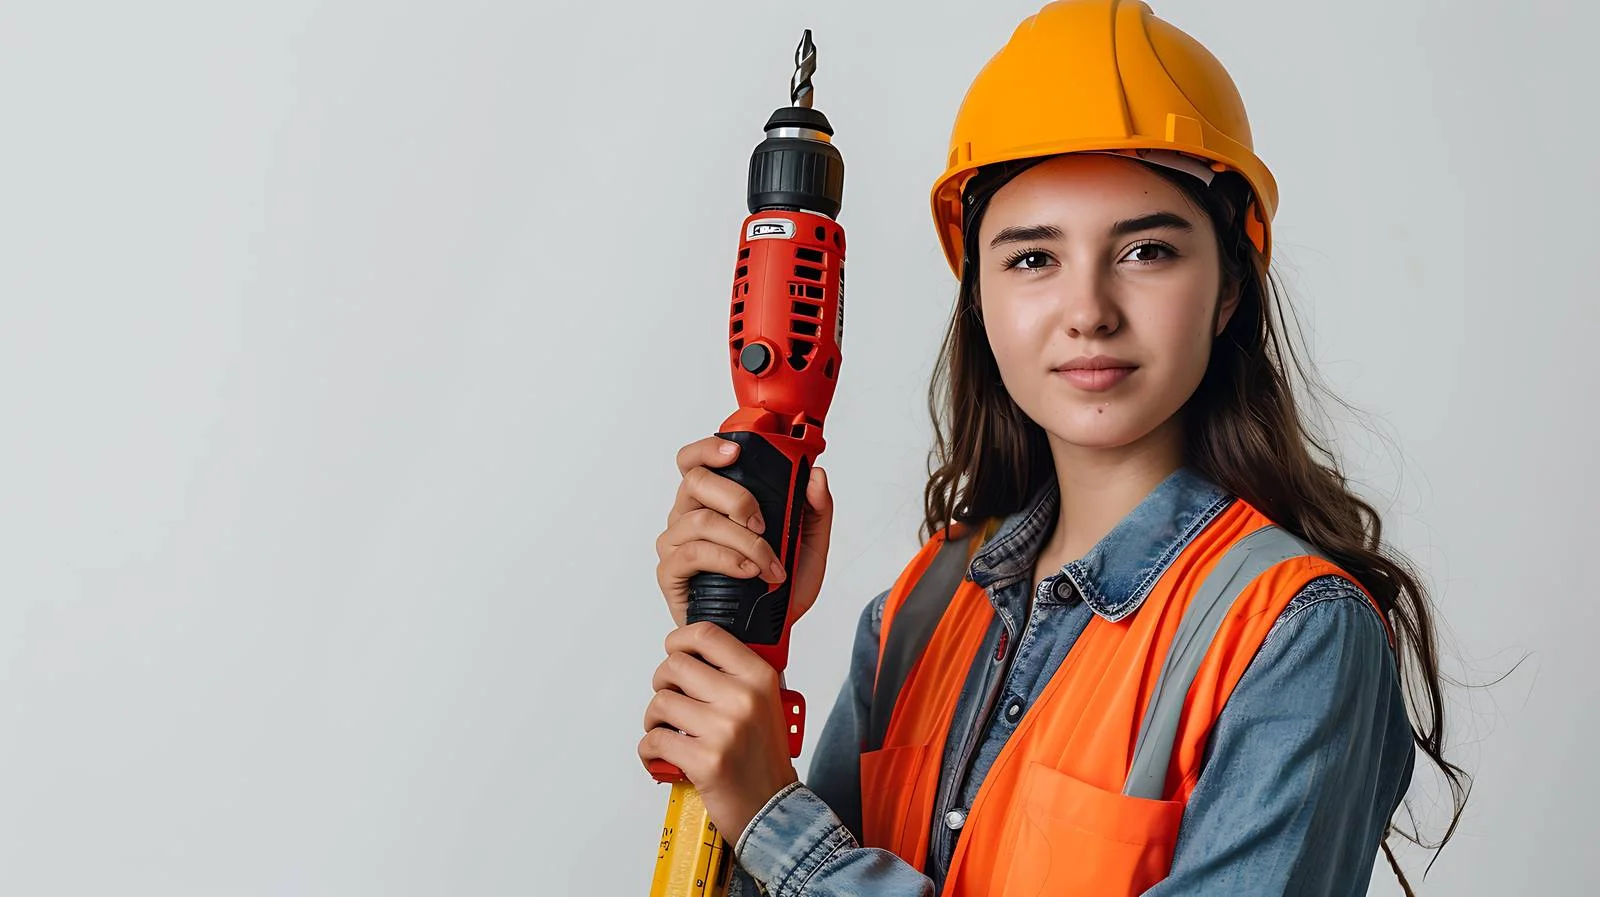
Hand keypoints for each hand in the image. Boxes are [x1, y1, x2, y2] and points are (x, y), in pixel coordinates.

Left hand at [638, 621, 800, 844]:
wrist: (772, 808)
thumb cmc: (763, 757)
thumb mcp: (764, 702)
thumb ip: (735, 674)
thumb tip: (693, 653)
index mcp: (759, 677)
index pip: (707, 635)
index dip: (679, 639)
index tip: (674, 649)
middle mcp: (743, 698)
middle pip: (674, 666)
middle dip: (662, 683)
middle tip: (670, 700)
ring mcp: (724, 729)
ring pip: (660, 703)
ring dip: (654, 720)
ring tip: (667, 732)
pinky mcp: (705, 760)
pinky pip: (654, 740)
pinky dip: (649, 750)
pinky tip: (663, 756)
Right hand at [654, 435, 833, 627]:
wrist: (770, 636)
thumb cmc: (780, 590)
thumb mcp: (809, 546)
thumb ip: (816, 509)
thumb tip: (816, 475)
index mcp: (713, 501)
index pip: (696, 461)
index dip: (708, 449)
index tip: (736, 453)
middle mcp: (688, 516)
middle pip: (695, 481)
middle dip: (736, 498)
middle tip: (762, 523)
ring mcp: (676, 544)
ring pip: (699, 520)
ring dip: (742, 540)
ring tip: (767, 562)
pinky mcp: (671, 573)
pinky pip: (692, 554)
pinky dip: (726, 559)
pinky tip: (748, 571)